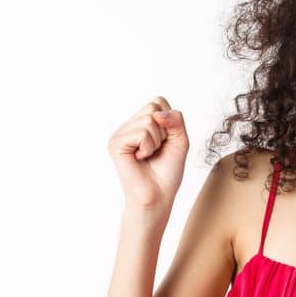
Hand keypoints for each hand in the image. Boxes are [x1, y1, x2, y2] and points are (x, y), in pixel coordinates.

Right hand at [107, 96, 189, 211]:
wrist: (158, 196)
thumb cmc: (167, 171)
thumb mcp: (180, 140)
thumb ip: (176, 120)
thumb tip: (158, 113)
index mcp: (140, 123)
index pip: (158, 101)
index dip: (170, 121)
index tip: (165, 141)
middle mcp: (127, 126)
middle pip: (154, 107)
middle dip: (164, 130)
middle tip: (157, 149)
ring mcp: (119, 134)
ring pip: (149, 120)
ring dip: (157, 141)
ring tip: (148, 155)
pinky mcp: (115, 143)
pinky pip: (142, 133)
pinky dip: (149, 147)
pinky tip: (140, 158)